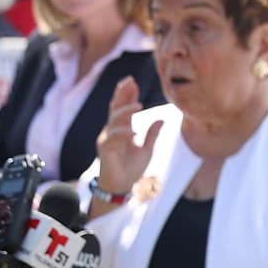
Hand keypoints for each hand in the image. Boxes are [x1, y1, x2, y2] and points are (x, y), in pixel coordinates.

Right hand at [94, 76, 161, 195]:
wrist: (122, 186)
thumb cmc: (132, 169)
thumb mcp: (147, 149)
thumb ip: (152, 134)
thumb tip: (162, 118)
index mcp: (122, 129)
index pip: (123, 108)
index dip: (127, 95)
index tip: (133, 83)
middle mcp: (113, 131)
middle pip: (115, 107)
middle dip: (122, 94)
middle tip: (129, 81)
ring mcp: (107, 139)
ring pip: (114, 119)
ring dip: (126, 111)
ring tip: (139, 105)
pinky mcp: (105, 149)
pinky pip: (113, 137)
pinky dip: (123, 133)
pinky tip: (133, 132)